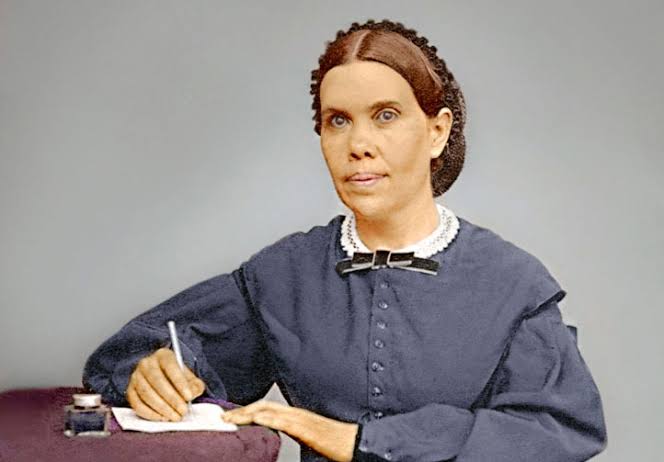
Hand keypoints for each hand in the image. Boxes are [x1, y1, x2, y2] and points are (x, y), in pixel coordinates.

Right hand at [126, 347, 205, 421]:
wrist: (162, 379)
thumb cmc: (177, 379)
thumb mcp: (189, 378)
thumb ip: (195, 385)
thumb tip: (192, 393)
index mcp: (163, 355)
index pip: (171, 366)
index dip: (180, 382)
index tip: (189, 396)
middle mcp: (146, 363)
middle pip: (157, 381)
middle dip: (172, 399)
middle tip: (182, 411)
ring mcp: (136, 377)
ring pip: (147, 394)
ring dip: (162, 408)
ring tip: (175, 417)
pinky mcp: (130, 390)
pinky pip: (137, 404)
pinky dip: (150, 413)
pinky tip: (162, 418)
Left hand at [222, 400, 357, 461]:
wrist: (354, 442)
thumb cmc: (334, 443)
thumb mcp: (308, 438)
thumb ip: (292, 434)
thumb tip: (273, 440)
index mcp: (296, 416)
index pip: (267, 408)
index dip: (248, 410)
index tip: (232, 416)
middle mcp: (296, 414)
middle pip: (263, 406)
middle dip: (242, 410)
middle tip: (223, 417)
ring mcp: (300, 419)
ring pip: (268, 411)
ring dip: (247, 413)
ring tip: (230, 420)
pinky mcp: (305, 428)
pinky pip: (282, 421)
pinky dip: (266, 419)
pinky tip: (254, 421)